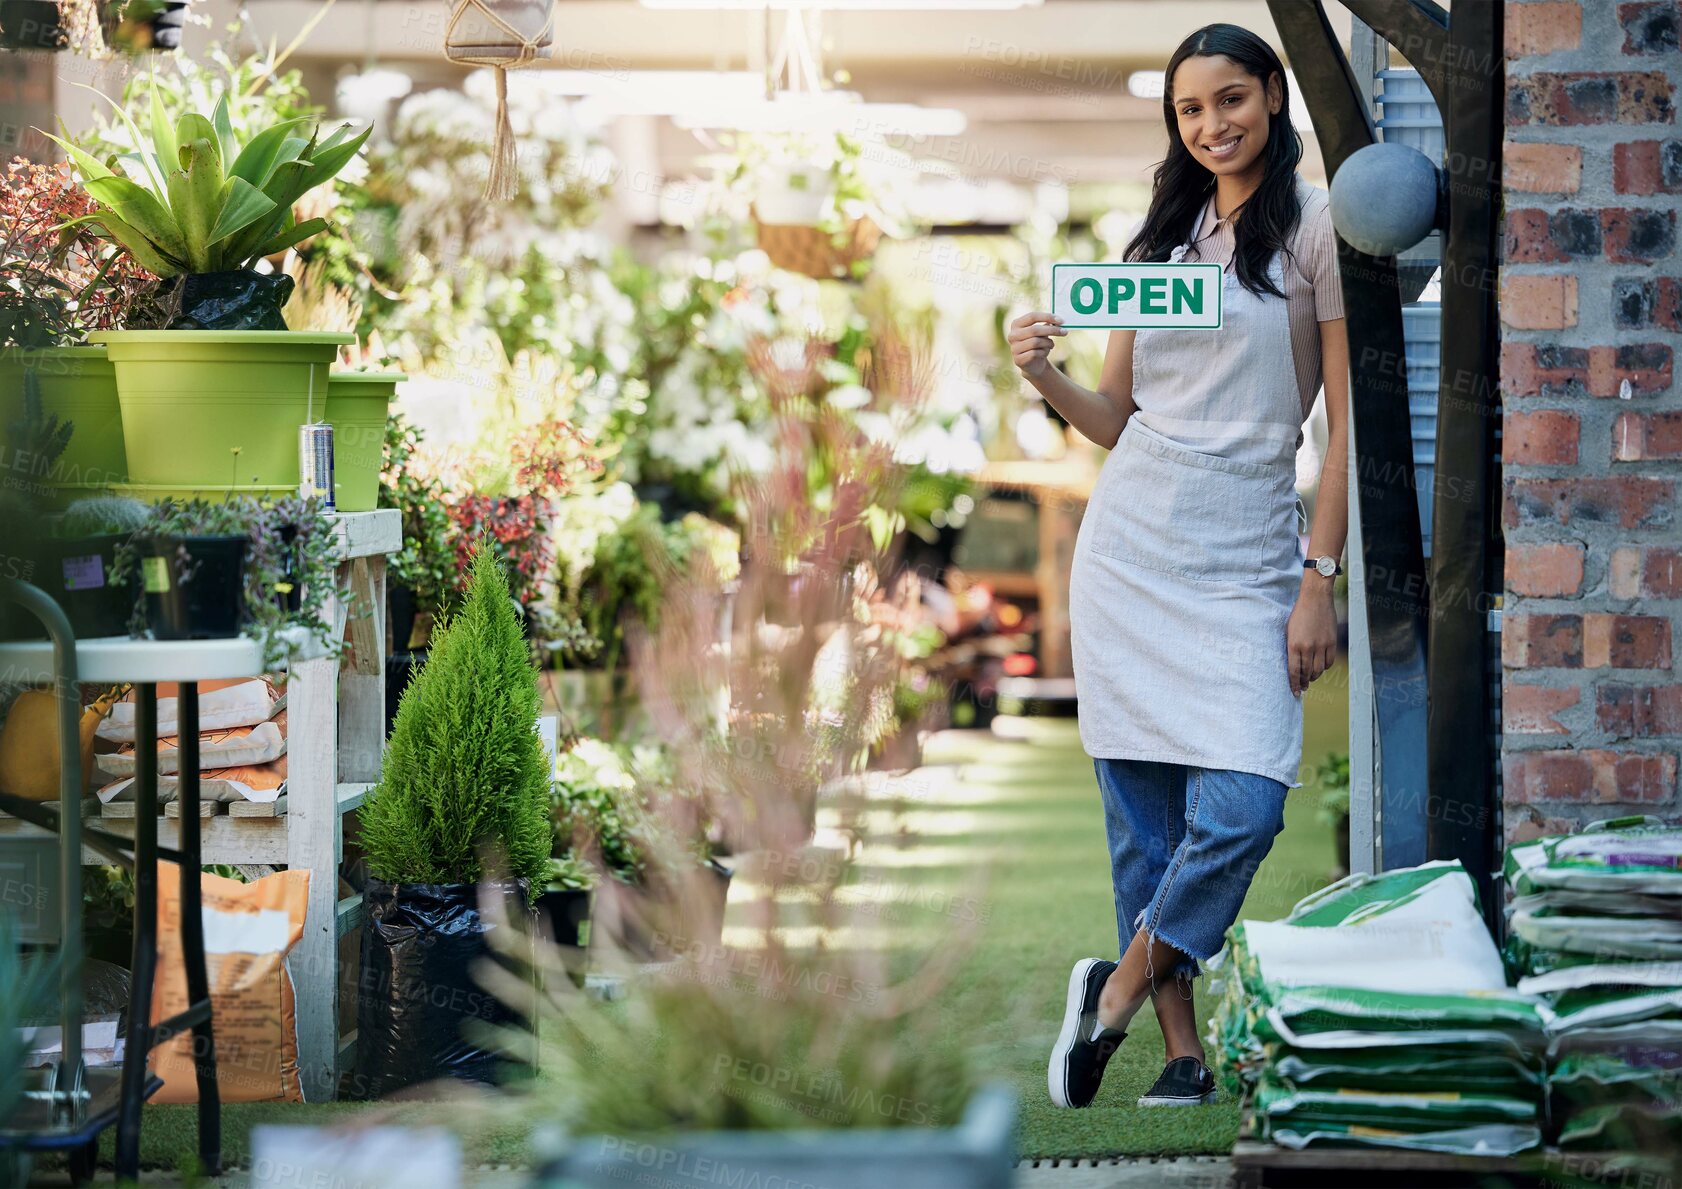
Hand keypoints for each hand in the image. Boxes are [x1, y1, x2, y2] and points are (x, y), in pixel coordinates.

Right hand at [1007, 311, 1065, 379]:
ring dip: (1048, 343)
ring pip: (1036, 342)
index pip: (1032, 316)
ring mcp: (1014, 348)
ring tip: (1051, 345)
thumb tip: (1057, 321)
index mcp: (1016, 324)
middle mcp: (1012, 335)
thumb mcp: (1042, 332)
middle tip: (1064, 332)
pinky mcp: (1018, 360)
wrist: (1033, 363)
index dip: (1047, 317)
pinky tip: (1044, 353)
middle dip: (1052, 330)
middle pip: (1034, 330)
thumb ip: (1047, 325)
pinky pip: (1035, 353)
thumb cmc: (1038, 344)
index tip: (1061, 320)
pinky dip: (1044, 352)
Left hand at [1286, 577, 1337, 695]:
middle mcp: (1308, 647)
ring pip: (1319, 670)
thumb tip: (1294, 666)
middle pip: (1307, 673)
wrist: (1315, 599)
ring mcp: (1321, 645)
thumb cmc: (1298, 614)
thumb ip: (1291, 648)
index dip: (1294, 684)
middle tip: (1303, 687)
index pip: (1294, 671)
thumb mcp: (1289, 631)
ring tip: (1310, 678)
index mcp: (1294, 645)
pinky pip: (1328, 662)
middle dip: (1304, 682)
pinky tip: (1320, 667)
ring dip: (1314, 676)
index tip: (1295, 692)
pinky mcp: (1331, 642)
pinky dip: (1324, 667)